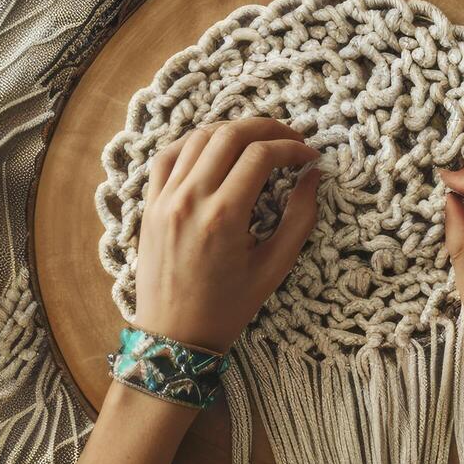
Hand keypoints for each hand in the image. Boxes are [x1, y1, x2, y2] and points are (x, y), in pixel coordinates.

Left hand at [133, 118, 320, 352]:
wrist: (174, 336)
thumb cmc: (228, 307)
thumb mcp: (274, 267)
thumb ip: (300, 218)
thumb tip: (313, 175)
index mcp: (223, 216)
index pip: (261, 155)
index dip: (291, 147)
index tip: (308, 155)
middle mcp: (190, 199)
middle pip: (230, 135)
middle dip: (266, 128)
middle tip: (289, 138)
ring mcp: (165, 198)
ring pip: (199, 137)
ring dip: (233, 130)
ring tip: (258, 140)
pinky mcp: (150, 203)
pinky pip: (168, 155)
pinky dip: (194, 142)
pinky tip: (214, 148)